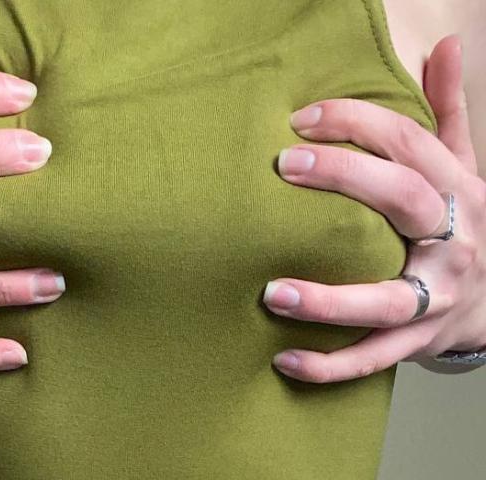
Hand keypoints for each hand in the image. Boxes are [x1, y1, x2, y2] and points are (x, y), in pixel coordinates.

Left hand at [263, 34, 485, 381]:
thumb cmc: (462, 222)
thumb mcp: (462, 166)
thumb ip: (448, 113)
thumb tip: (448, 45)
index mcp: (459, 190)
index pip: (409, 144)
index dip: (357, 123)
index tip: (301, 119)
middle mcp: (454, 240)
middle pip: (406, 201)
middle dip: (347, 179)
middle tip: (283, 167)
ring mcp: (439, 297)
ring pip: (388, 300)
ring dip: (330, 301)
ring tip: (272, 294)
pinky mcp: (419, 342)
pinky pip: (374, 359)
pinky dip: (330, 365)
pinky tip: (283, 360)